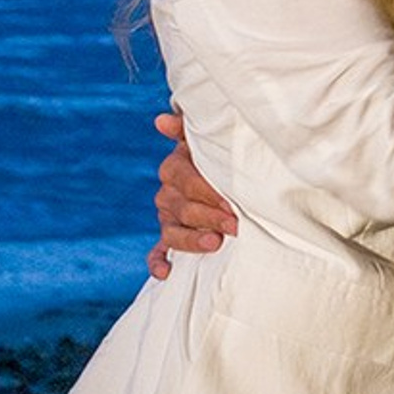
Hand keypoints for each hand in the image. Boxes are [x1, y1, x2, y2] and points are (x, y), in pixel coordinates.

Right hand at [145, 110, 236, 279]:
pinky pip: (157, 253)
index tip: (232, 202)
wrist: (223, 177)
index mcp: (175, 167)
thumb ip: (185, 128)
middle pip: (184, 208)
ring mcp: (167, 218)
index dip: (208, 192)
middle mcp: (167, 193)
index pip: (186, 180)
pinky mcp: (168, 239)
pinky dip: (159, 263)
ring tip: (215, 243)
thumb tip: (160, 120)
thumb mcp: (206, 140)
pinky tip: (166, 273)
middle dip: (210, 216)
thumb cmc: (219, 156)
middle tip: (236, 223)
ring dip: (192, 240)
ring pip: (173, 232)